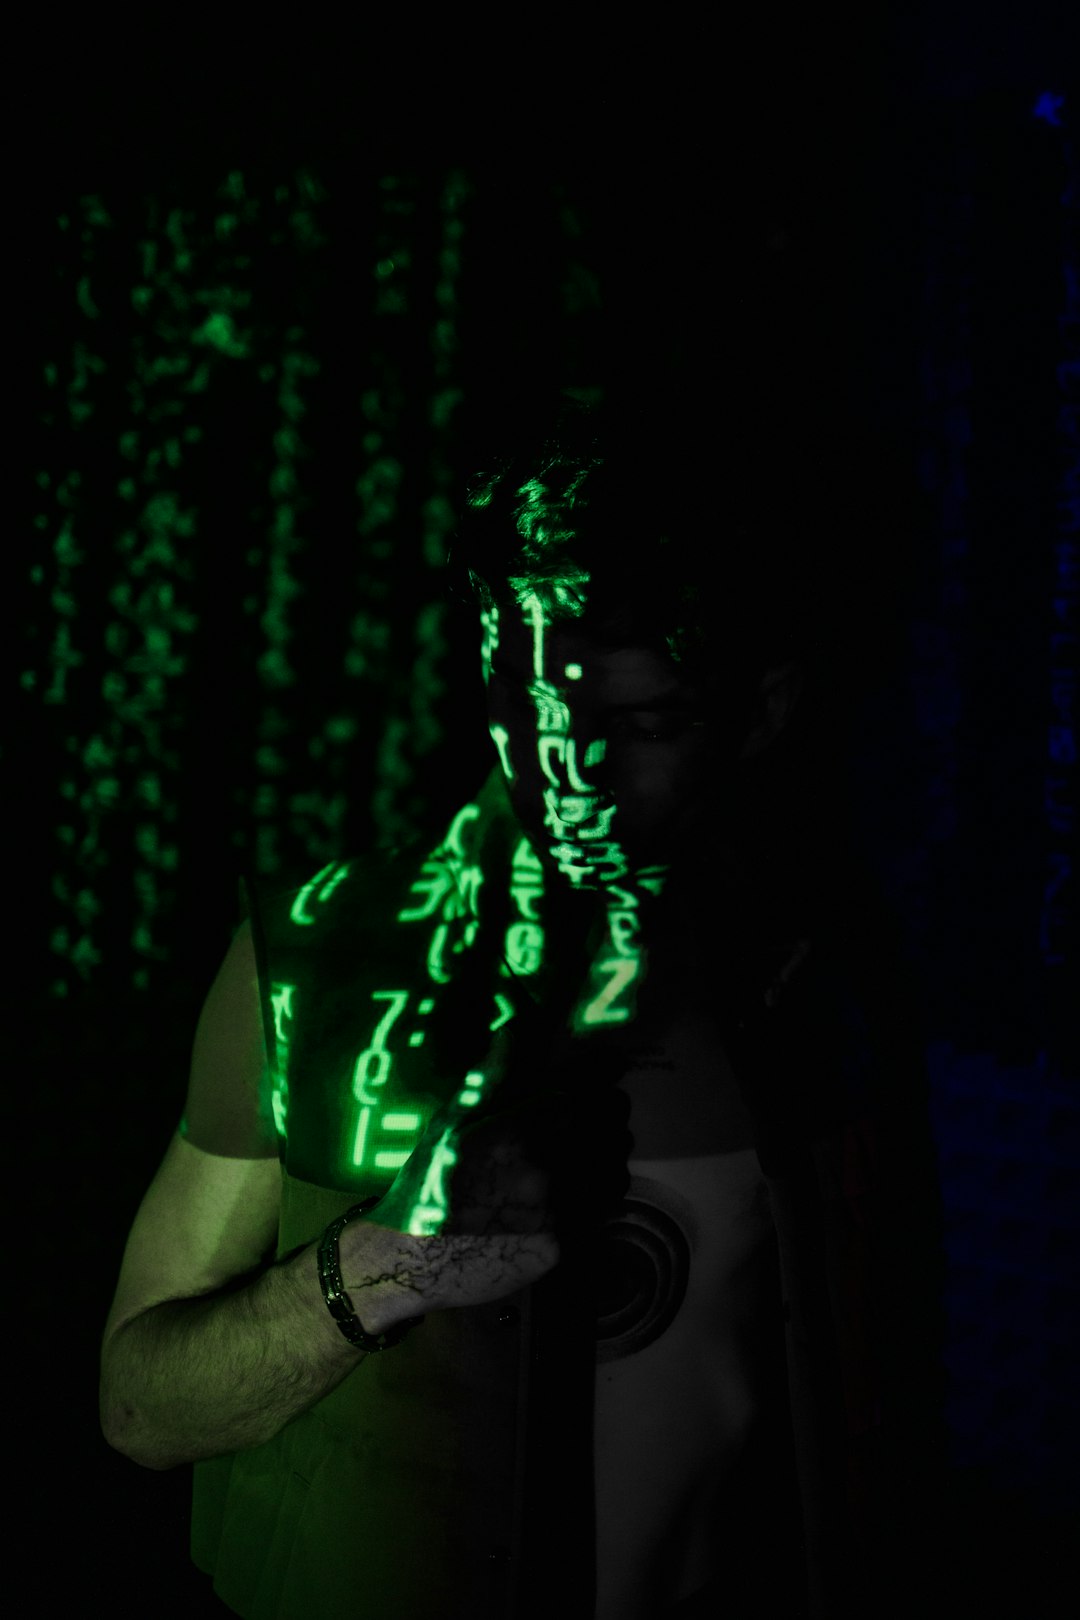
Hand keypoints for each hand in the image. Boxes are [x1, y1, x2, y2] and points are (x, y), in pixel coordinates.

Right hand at [339, 1021, 632, 1323]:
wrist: (411, 1259)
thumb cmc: (429, 1181)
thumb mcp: (452, 1119)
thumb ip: (493, 1075)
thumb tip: (515, 1027)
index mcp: (522, 1126)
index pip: (594, 1084)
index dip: (605, 1072)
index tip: (608, 1069)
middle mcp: (548, 1166)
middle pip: (614, 1124)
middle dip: (607, 1114)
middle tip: (593, 1116)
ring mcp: (560, 1211)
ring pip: (617, 1169)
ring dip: (609, 1158)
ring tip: (587, 1158)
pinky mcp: (565, 1247)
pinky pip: (604, 1211)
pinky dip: (598, 1198)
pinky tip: (576, 1196)